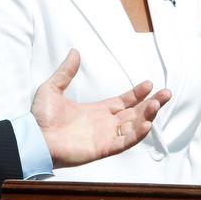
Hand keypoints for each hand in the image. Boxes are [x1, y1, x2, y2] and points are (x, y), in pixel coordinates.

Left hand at [31, 49, 170, 168]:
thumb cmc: (41, 117)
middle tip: (166, 93)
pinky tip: (147, 123)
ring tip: (159, 104)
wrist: (34, 138)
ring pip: (134, 126)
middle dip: (152, 104)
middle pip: (135, 113)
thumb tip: (74, 52)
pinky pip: (125, 142)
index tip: (149, 84)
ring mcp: (105, 136)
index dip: (137, 94)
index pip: (124, 102)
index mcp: (97, 111)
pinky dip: (137, 134)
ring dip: (147, 116)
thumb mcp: (52, 88)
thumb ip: (66, 72)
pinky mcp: (103, 148)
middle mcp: (105, 124)